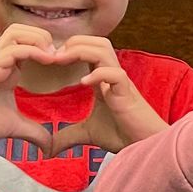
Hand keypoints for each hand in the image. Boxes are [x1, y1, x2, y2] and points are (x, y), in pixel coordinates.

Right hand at [0, 25, 62, 150]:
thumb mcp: (14, 127)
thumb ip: (34, 132)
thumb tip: (49, 147)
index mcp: (8, 69)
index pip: (30, 44)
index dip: (49, 49)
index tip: (66, 64)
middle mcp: (1, 61)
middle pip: (24, 30)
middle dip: (46, 37)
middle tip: (61, 56)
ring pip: (18, 31)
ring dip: (39, 39)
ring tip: (55, 56)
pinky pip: (14, 48)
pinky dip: (33, 50)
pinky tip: (48, 60)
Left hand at [53, 36, 165, 151]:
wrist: (144, 146)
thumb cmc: (123, 136)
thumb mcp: (87, 134)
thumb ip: (67, 136)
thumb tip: (48, 149)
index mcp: (103, 80)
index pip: (89, 50)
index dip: (68, 49)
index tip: (47, 59)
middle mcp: (112, 76)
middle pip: (97, 42)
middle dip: (74, 42)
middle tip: (53, 56)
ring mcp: (121, 83)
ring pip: (104, 50)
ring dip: (81, 50)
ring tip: (62, 59)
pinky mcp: (127, 94)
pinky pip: (115, 74)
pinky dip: (98, 74)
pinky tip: (83, 83)